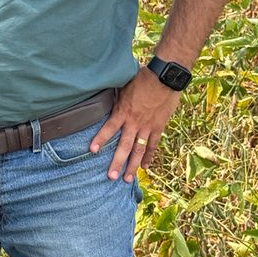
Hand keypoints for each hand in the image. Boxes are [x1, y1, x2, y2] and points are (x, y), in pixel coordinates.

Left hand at [88, 67, 182, 181]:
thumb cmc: (143, 77)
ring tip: (127, 179)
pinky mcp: (158, 126)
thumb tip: (102, 96)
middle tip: (110, 177)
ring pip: (139, 150)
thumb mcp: (124, 84)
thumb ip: (116, 97)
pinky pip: (152, 145)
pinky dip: (149, 156)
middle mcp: (134, 122)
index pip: (109, 128)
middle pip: (124, 146)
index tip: (91, 150)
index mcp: (123, 111)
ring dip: (133, 165)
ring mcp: (147, 126)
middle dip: (117, 162)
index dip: (100, 139)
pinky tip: (145, 167)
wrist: (166, 77)